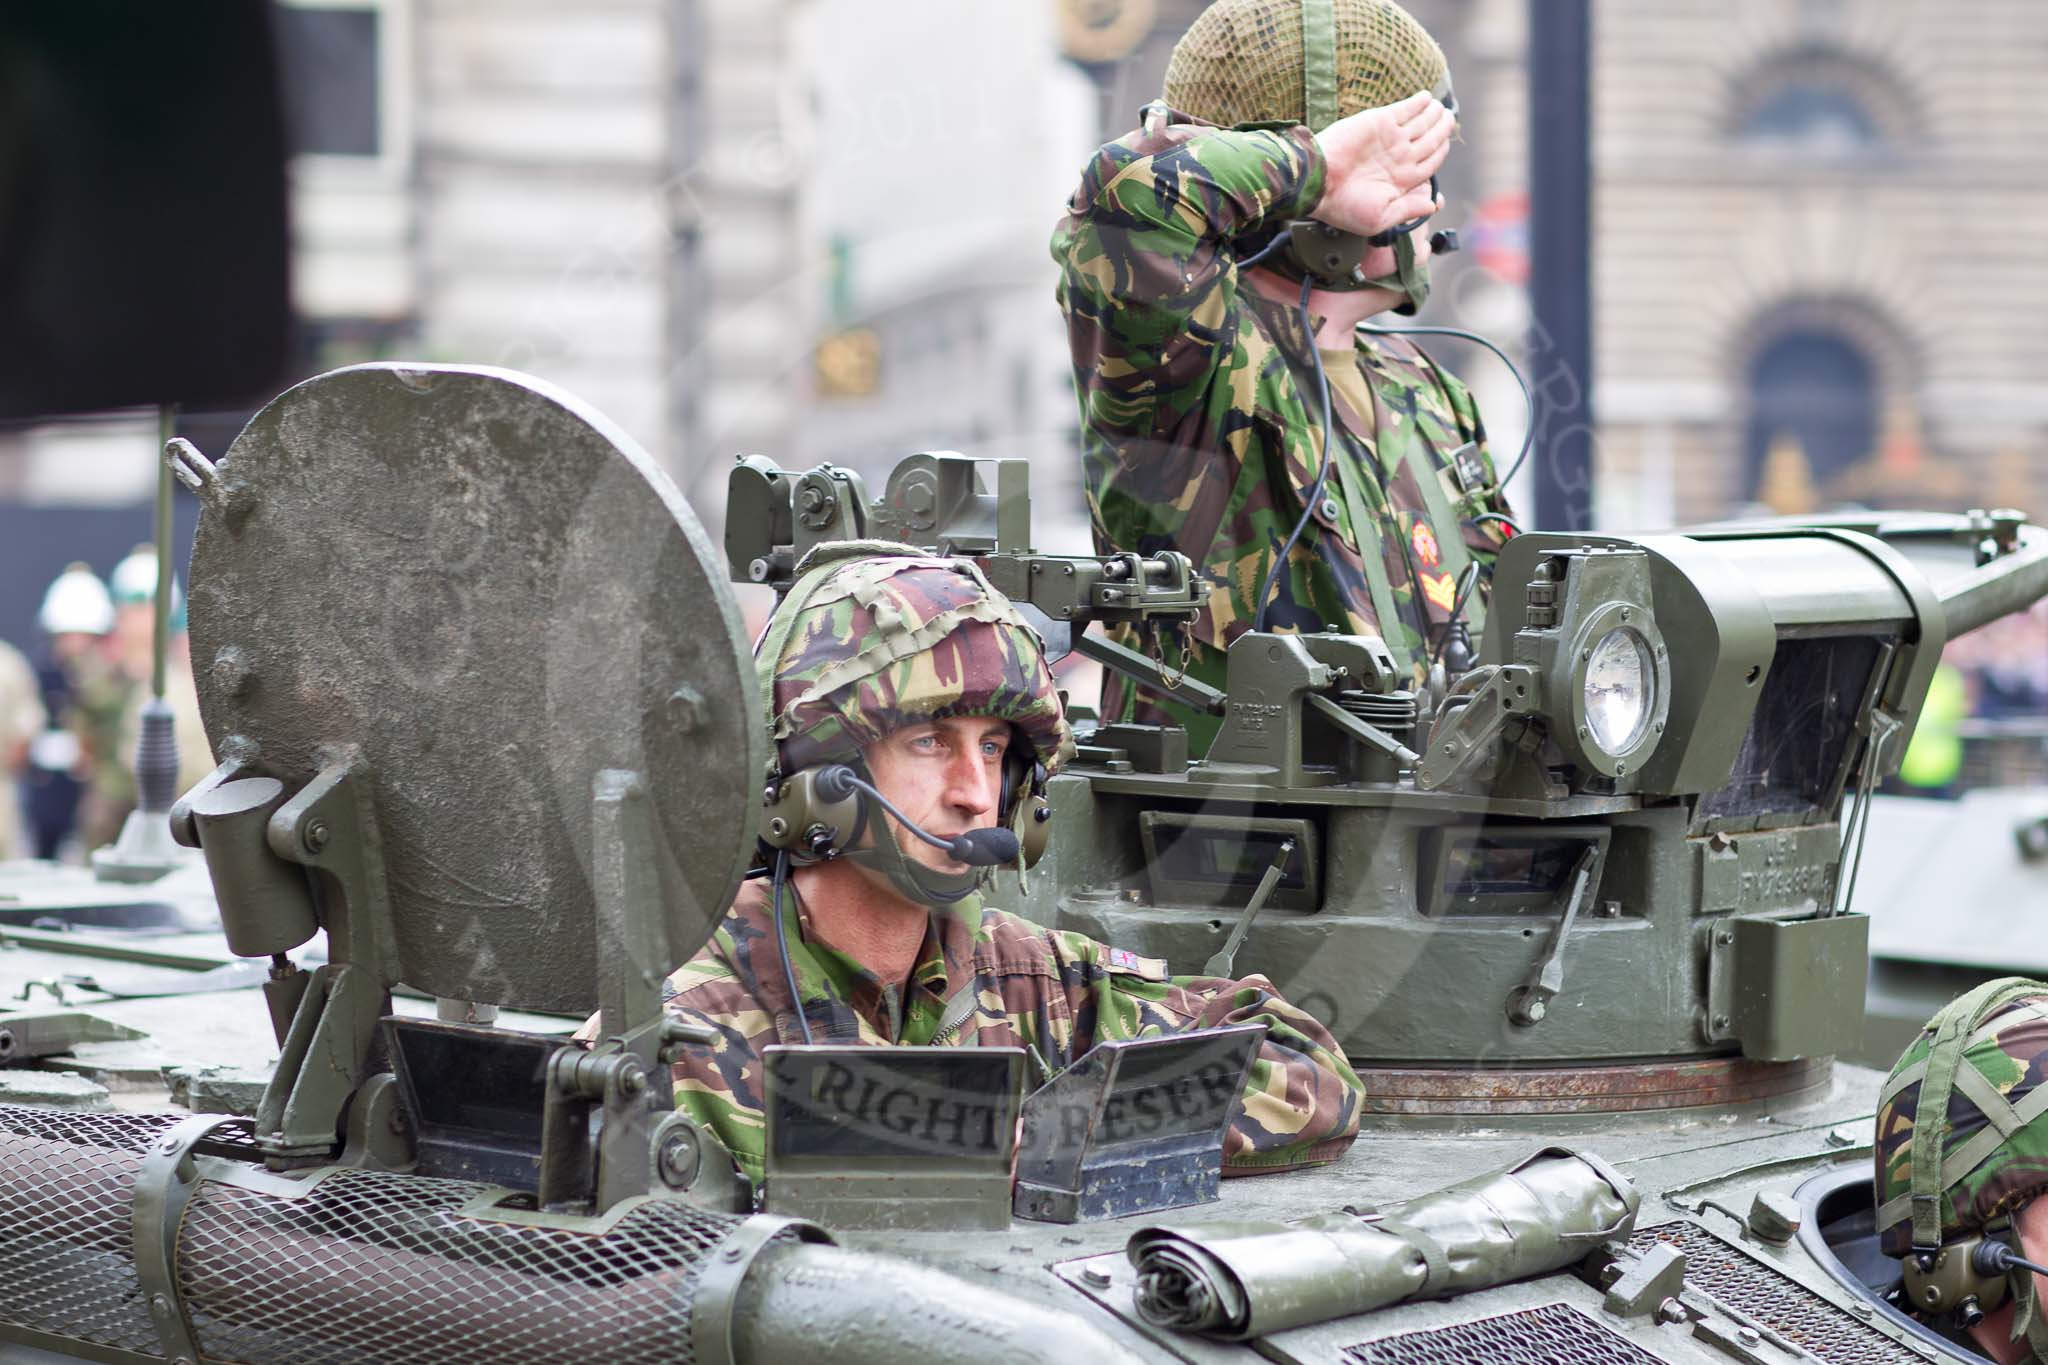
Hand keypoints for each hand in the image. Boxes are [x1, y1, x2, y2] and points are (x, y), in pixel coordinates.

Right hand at [1311, 91, 1451, 237]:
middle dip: (1442, 130)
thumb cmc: (1345, 207)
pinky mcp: (1379, 121)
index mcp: (1401, 180)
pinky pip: (1405, 109)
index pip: (1430, 163)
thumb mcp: (1381, 219)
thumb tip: (1432, 206)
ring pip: (1421, 122)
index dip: (1441, 152)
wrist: (1318, 184)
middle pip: (1429, 140)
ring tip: (1443, 109)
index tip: (1447, 144)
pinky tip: (1428, 98)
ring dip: (1434, 115)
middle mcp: (1398, 157)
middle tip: (1450, 119)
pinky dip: (1418, 103)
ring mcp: (1390, 138)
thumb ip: (1408, 210)